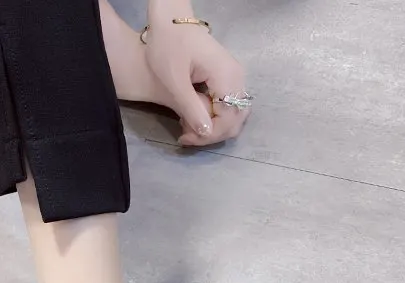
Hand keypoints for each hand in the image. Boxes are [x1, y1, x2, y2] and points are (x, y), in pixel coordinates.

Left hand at [144, 5, 249, 145]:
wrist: (170, 22)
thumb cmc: (168, 46)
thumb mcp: (174, 81)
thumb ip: (191, 107)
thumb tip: (206, 133)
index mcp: (226, 75)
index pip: (229, 119)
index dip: (209, 135)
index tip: (185, 138)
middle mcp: (236, 77)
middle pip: (236, 119)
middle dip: (211, 134)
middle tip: (185, 135)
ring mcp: (234, 77)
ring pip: (233, 114)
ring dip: (212, 127)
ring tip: (186, 126)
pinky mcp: (226, 79)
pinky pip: (226, 105)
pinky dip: (212, 117)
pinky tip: (192, 116)